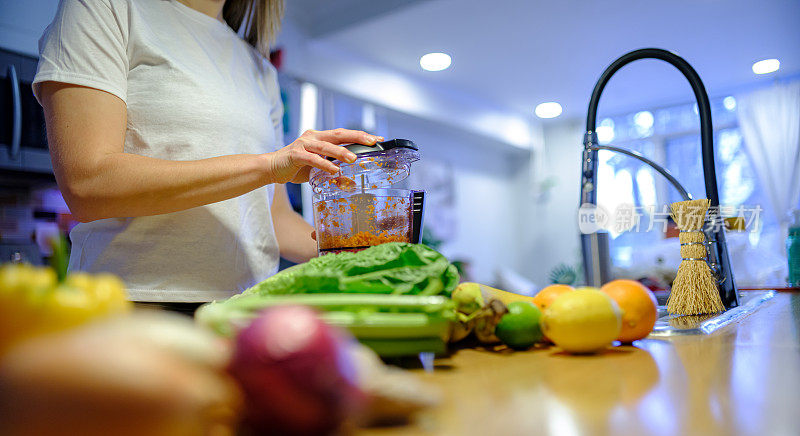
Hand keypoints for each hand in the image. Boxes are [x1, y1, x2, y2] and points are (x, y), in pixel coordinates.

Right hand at [264, 129, 383, 183]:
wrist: (272, 168)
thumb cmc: (296, 166)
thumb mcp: (318, 168)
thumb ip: (333, 170)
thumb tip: (349, 181)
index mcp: (320, 137)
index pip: (344, 134)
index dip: (361, 135)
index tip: (377, 139)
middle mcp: (313, 137)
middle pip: (338, 134)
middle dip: (357, 137)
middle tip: (371, 142)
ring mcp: (304, 144)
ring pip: (326, 146)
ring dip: (341, 152)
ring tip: (354, 159)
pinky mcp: (295, 154)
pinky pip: (312, 159)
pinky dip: (324, 164)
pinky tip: (334, 170)